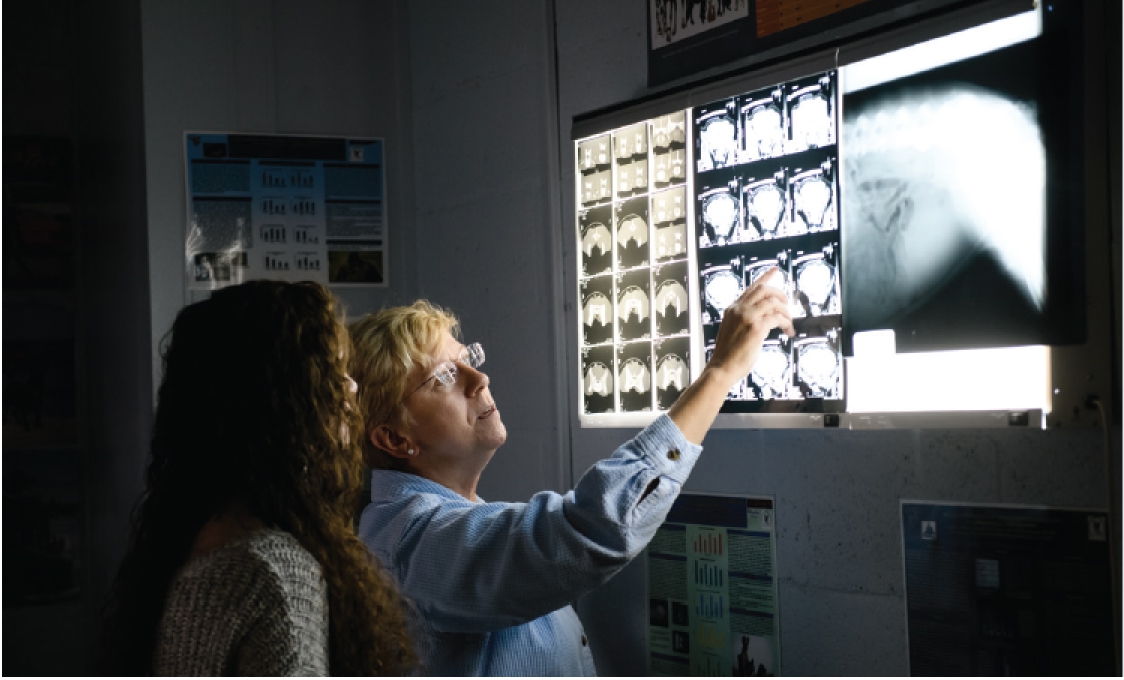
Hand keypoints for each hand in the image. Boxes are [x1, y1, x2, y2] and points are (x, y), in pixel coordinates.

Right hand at [666, 267, 793, 443]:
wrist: (721, 368)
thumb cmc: (728, 355)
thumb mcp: (733, 331)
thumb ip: (745, 320)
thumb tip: (765, 319)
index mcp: (732, 309)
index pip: (751, 288)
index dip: (765, 277)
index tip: (775, 270)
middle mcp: (739, 309)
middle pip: (764, 289)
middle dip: (780, 294)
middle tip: (788, 304)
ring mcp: (747, 317)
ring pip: (773, 302)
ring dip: (785, 311)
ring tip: (789, 322)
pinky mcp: (756, 328)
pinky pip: (777, 318)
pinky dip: (786, 323)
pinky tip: (788, 331)